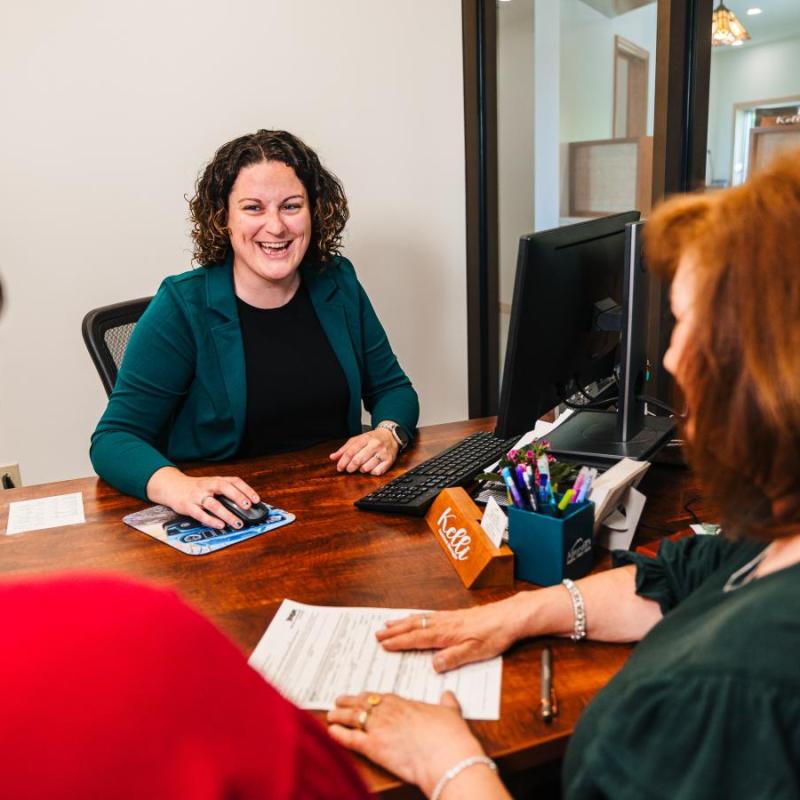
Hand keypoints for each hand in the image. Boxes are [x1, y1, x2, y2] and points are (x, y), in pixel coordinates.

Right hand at [145, 467, 259, 529]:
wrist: (172, 487)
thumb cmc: (196, 488)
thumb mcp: (211, 485)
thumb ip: (225, 492)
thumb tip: (246, 504)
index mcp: (215, 480)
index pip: (234, 481)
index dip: (246, 489)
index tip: (256, 499)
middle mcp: (207, 486)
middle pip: (224, 488)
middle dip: (237, 496)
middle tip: (247, 506)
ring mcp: (197, 496)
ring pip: (213, 504)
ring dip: (227, 514)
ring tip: (238, 523)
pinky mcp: (187, 506)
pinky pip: (200, 514)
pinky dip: (211, 520)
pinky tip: (220, 525)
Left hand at [328, 692, 487, 796]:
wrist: (446, 755)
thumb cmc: (450, 736)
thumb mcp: (451, 713)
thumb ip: (447, 703)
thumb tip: (448, 695)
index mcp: (404, 704)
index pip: (381, 697)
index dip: (369, 697)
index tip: (362, 696)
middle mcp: (388, 712)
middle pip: (363, 704)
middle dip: (349, 702)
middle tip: (339, 701)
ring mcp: (379, 728)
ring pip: (353, 718)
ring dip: (339, 716)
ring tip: (331, 714)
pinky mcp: (373, 747)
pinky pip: (350, 739)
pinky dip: (338, 735)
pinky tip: (331, 731)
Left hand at [329, 428, 398, 474]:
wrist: (391, 436)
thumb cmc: (372, 439)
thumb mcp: (358, 440)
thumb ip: (345, 449)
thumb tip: (333, 457)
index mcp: (365, 438)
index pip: (351, 451)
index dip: (343, 461)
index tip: (339, 467)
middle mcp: (375, 445)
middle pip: (358, 460)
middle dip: (350, 467)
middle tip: (348, 469)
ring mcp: (383, 453)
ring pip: (367, 467)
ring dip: (361, 470)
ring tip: (360, 467)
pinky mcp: (389, 460)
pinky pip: (377, 472)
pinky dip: (371, 472)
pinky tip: (370, 468)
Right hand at [377, 599, 523, 671]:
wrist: (509, 617)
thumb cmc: (494, 635)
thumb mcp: (476, 652)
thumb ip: (454, 658)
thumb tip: (434, 664)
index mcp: (446, 633)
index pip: (417, 638)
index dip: (399, 642)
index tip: (384, 645)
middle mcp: (443, 623)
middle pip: (414, 626)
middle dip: (395, 630)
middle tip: (377, 634)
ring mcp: (448, 617)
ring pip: (419, 618)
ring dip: (402, 622)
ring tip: (388, 624)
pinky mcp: (454, 616)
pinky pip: (428, 615)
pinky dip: (416, 616)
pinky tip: (415, 618)